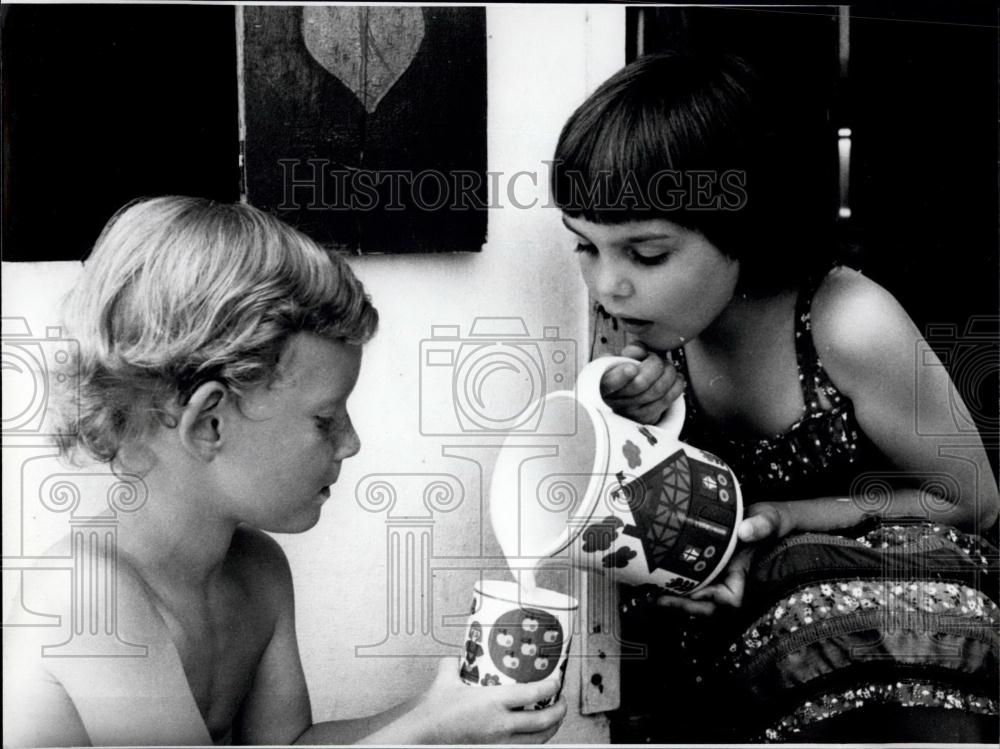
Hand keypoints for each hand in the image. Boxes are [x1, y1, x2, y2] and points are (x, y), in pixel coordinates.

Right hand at [410, 658, 566, 743]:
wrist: (423, 736)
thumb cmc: (434, 712)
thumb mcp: (445, 680)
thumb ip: (453, 664)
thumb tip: (456, 656)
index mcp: (493, 702)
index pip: (534, 694)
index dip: (551, 687)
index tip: (556, 680)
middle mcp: (501, 725)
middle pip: (544, 721)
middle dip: (559, 710)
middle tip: (561, 700)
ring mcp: (500, 743)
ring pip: (538, 740)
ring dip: (551, 729)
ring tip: (553, 717)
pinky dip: (534, 741)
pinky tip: (533, 734)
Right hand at [600, 343, 683, 424]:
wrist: (624, 400)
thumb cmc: (622, 375)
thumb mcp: (619, 360)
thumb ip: (629, 352)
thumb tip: (640, 350)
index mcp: (603, 384)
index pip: (609, 383)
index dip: (621, 377)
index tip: (631, 369)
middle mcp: (615, 401)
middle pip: (640, 383)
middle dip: (655, 364)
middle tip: (656, 358)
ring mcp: (632, 412)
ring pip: (658, 390)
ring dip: (669, 373)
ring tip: (667, 366)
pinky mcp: (647, 418)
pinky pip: (668, 399)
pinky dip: (676, 384)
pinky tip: (675, 378)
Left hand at [656, 503, 793, 612]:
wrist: (761, 518)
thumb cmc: (766, 521)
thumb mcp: (769, 519)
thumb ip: (762, 524)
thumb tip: (745, 531)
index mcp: (742, 575)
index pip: (731, 599)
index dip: (712, 597)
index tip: (694, 588)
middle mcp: (727, 582)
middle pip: (708, 608)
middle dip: (684, 607)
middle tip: (658, 600)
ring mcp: (715, 579)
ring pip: (696, 600)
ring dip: (675, 600)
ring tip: (650, 593)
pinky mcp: (703, 572)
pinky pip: (689, 586)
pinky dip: (673, 586)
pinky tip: (654, 580)